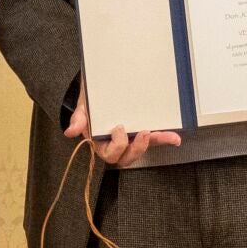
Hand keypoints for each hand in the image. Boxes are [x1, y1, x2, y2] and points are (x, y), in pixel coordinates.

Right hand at [62, 76, 179, 166]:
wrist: (99, 89)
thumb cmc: (91, 101)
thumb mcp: (83, 107)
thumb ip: (78, 118)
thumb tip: (70, 132)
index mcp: (99, 142)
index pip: (109, 154)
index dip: (117, 145)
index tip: (119, 128)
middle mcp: (115, 145)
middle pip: (127, 158)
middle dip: (137, 148)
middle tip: (143, 132)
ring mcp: (129, 140)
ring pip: (141, 150)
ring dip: (154, 144)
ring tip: (167, 136)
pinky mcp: (141, 133)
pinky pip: (153, 140)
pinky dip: (164, 139)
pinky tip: (175, 138)